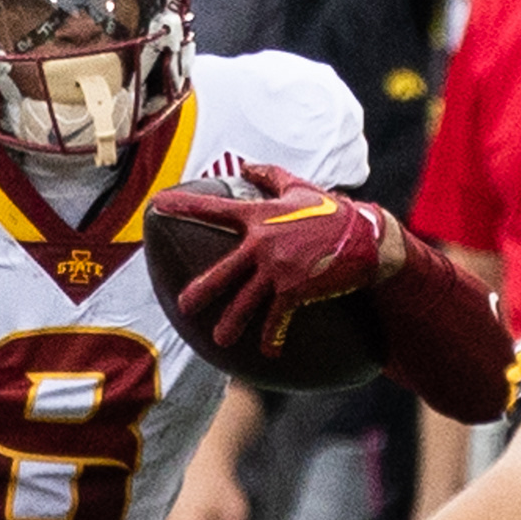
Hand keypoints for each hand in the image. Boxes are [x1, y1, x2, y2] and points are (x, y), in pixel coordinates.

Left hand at [157, 162, 386, 353]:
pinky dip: (272, 336)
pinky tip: (267, 352)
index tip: (157, 204)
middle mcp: (262, 244)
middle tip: (184, 306)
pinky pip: (277, 318)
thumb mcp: (298, 187)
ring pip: (245, 302)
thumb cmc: (329, 210)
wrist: (364, 237)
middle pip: (222, 271)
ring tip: (220, 340)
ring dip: (231, 324)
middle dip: (201, 290)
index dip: (184, 205)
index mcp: (258, 216)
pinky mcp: (295, 290)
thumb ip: (269, 176)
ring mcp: (277, 270)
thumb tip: (245, 167)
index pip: (214, 210)